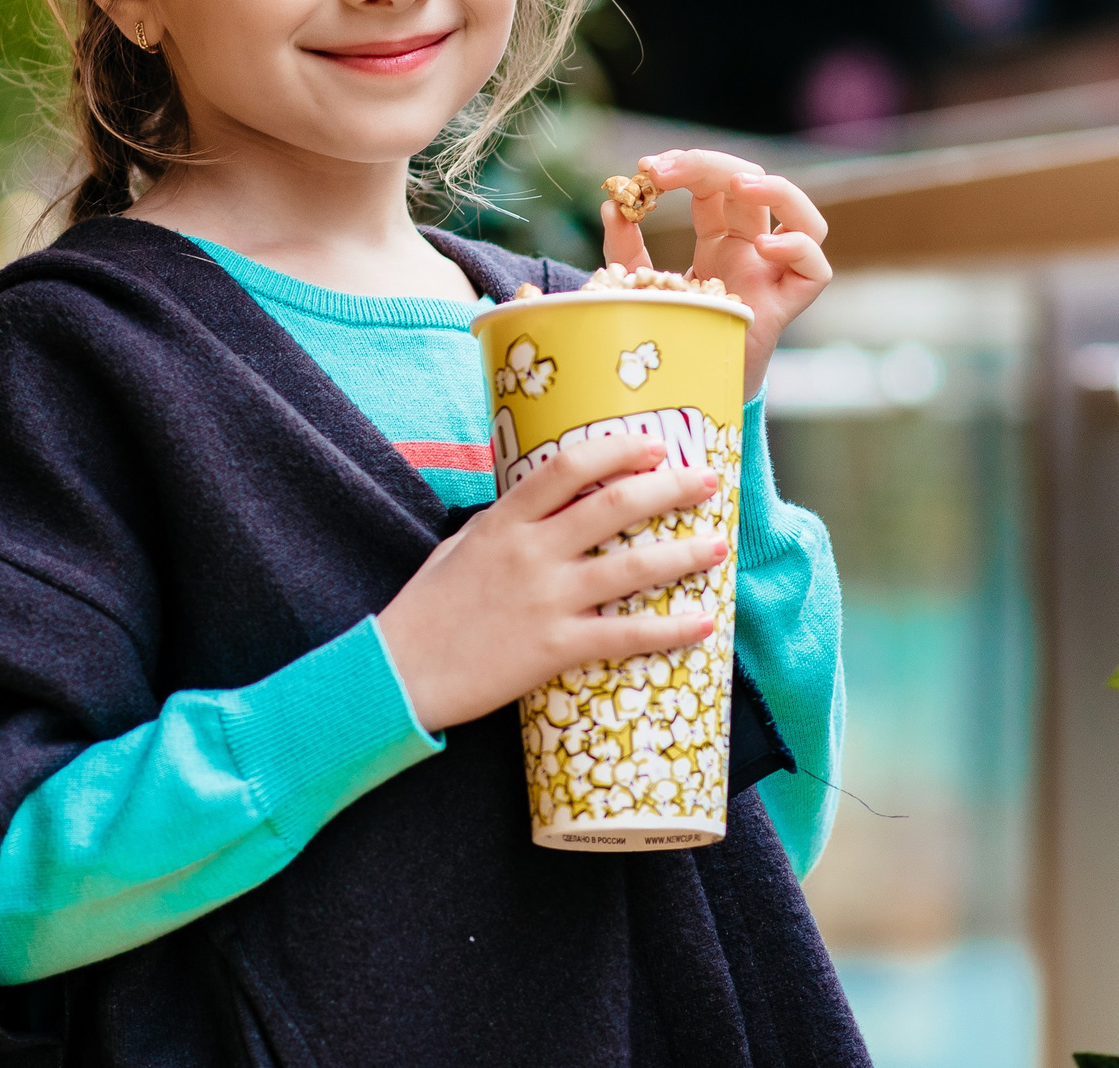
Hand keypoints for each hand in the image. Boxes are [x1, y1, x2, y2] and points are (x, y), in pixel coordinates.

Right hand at [376, 435, 725, 731]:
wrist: (401, 672)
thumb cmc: (428, 609)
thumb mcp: (460, 545)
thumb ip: (506, 523)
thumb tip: (547, 503)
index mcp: (504, 521)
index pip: (568, 467)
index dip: (618, 450)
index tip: (654, 446)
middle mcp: (531, 551)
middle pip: (614, 505)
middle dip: (669, 488)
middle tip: (706, 481)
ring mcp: (545, 599)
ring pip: (631, 567)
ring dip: (683, 553)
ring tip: (717, 545)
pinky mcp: (555, 648)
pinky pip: (625, 635)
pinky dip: (669, 630)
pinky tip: (702, 624)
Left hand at [600, 149, 832, 398]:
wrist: (685, 393)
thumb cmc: (667, 337)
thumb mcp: (637, 286)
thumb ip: (624, 249)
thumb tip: (610, 204)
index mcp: (719, 240)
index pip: (713, 186)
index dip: (685, 167)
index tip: (643, 170)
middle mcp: (751, 251)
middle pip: (753, 187)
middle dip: (710, 167)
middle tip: (664, 171)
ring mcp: (773, 276)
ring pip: (805, 219)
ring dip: (778, 191)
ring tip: (738, 184)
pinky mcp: (785, 307)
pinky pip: (816, 271)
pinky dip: (798, 248)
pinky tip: (763, 245)